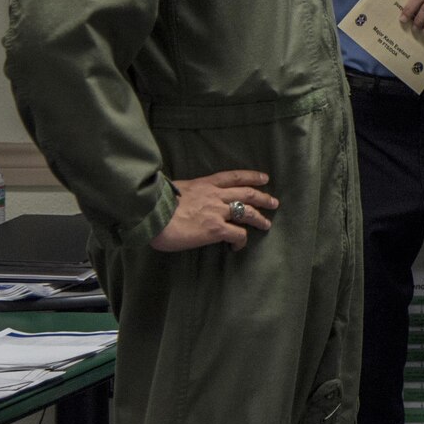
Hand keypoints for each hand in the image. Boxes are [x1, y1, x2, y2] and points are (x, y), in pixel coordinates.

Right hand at [152, 170, 277, 250]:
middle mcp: (215, 195)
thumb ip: (188, 192)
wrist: (150, 214)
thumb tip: (188, 198)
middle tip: (274, 202)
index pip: (234, 176)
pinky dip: (241, 240)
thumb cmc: (155, 203)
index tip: (264, 178)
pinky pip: (238, 234)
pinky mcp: (216, 229)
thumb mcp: (175, 189)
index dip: (252, 176)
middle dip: (263, 197)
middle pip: (247, 193)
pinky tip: (237, 246)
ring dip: (260, 218)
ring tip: (266, 224)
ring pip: (248, 212)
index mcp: (204, 183)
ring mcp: (217, 211)